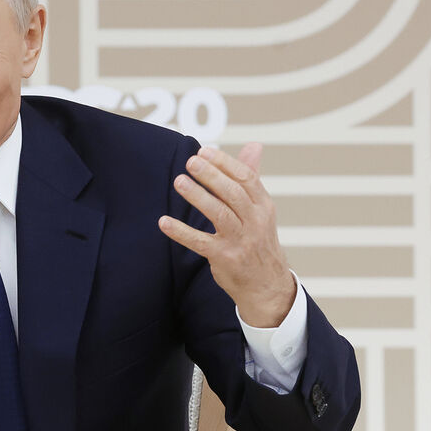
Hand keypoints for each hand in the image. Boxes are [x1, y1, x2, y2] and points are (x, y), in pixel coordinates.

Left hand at [158, 143, 295, 327]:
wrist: (267, 285)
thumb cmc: (258, 241)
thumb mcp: (261, 210)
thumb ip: (251, 178)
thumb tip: (254, 145)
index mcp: (263, 206)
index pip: (246, 178)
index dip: (224, 163)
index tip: (204, 151)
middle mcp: (255, 221)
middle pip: (232, 193)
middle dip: (211, 175)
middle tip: (190, 162)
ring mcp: (241, 240)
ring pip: (219, 213)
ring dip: (197, 196)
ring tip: (179, 181)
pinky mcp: (225, 258)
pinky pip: (200, 242)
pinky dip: (181, 232)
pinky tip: (164, 222)